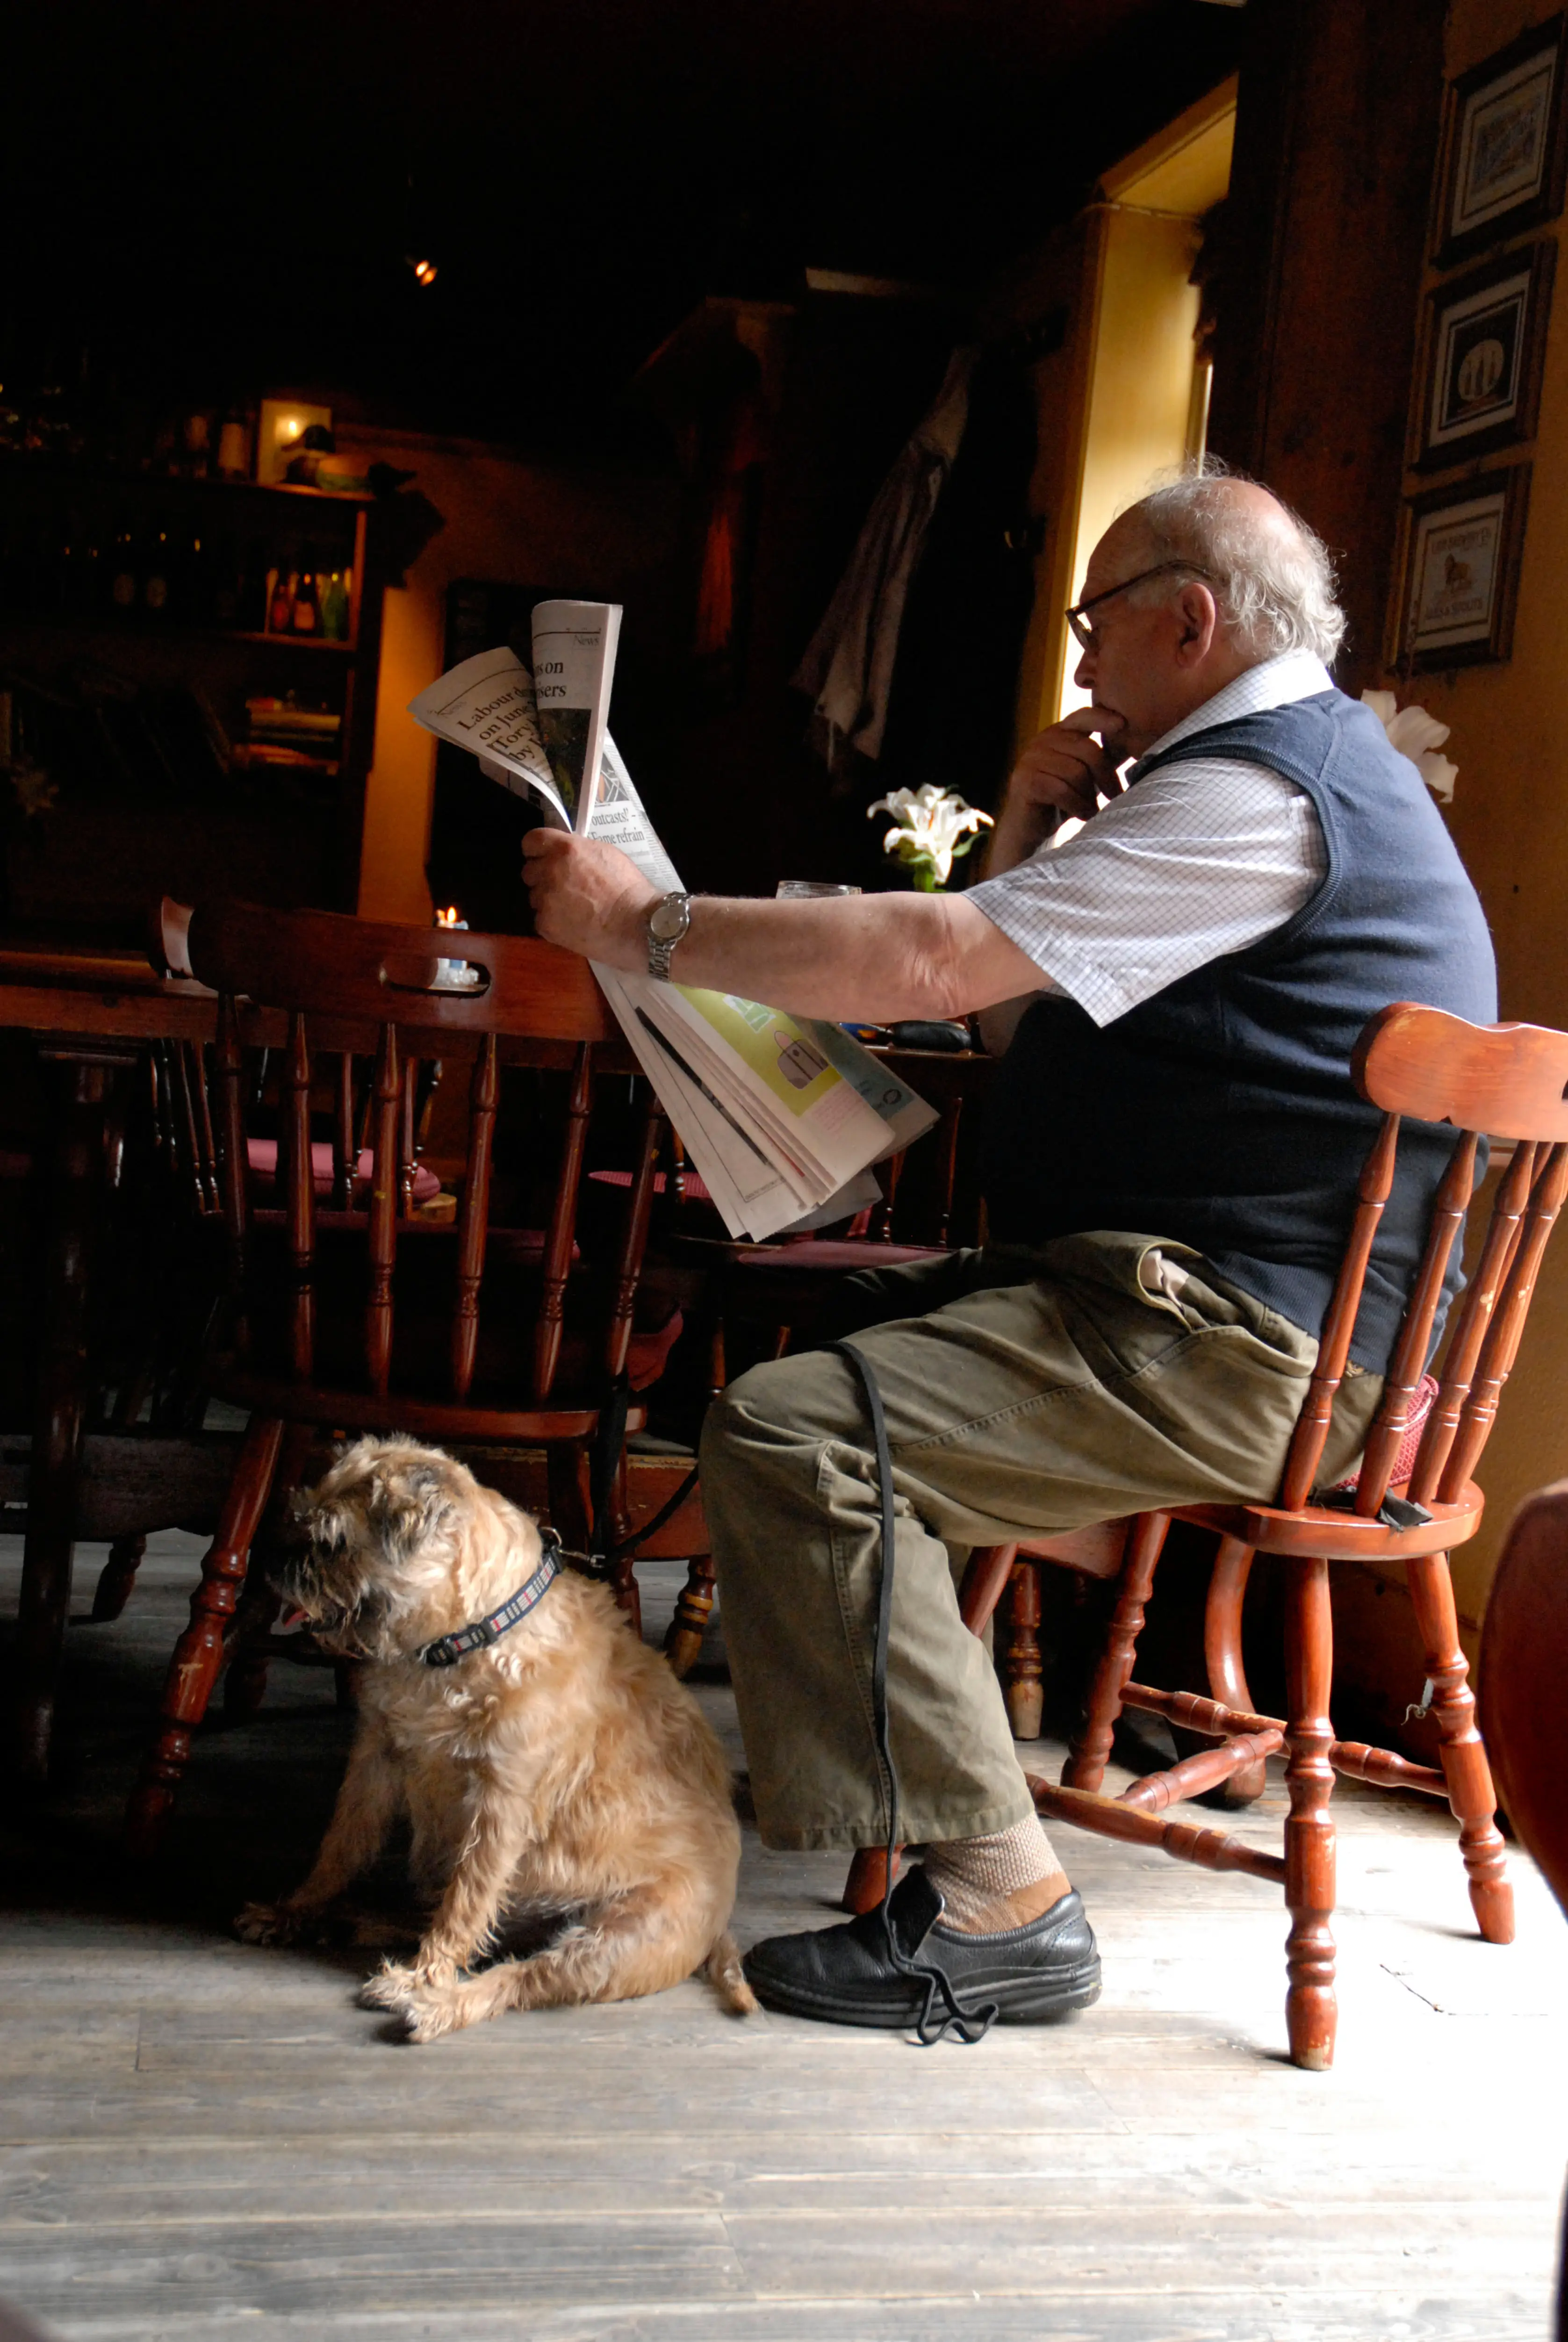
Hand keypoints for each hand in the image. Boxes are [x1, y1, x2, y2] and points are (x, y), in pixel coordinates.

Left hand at [521, 830, 658, 964]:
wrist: (635, 924)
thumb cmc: (627, 887)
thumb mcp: (605, 853)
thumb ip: (578, 850)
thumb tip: (566, 853)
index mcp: (564, 849)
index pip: (531, 841)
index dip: (536, 849)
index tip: (542, 856)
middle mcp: (549, 871)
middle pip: (529, 871)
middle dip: (542, 876)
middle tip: (563, 885)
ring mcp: (545, 900)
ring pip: (535, 896)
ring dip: (548, 899)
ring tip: (572, 908)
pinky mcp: (545, 925)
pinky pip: (540, 919)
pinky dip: (553, 921)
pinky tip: (573, 923)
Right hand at [990, 709, 1126, 868]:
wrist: (1028, 830)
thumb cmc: (1061, 802)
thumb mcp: (1085, 776)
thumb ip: (1101, 759)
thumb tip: (1135, 743)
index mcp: (1058, 734)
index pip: (1083, 717)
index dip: (1103, 718)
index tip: (1123, 725)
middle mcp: (1042, 741)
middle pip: (1087, 750)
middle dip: (1106, 775)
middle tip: (1116, 795)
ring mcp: (1030, 760)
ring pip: (1076, 772)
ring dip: (1090, 796)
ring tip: (1092, 809)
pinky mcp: (1025, 782)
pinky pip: (1061, 790)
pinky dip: (1078, 806)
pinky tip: (1083, 815)